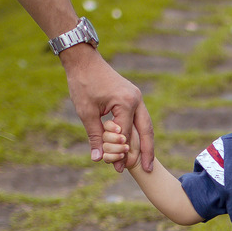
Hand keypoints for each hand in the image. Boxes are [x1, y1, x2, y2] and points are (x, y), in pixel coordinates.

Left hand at [59, 45, 154, 171]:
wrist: (84, 61)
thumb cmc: (83, 83)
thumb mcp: (86, 112)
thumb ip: (94, 135)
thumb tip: (98, 158)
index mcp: (125, 102)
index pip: (125, 134)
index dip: (121, 152)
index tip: (118, 167)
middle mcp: (136, 99)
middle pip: (146, 131)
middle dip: (147, 151)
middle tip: (148, 169)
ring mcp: (136, 97)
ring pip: (146, 125)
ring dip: (146, 143)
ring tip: (147, 161)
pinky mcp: (133, 97)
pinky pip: (139, 119)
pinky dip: (139, 132)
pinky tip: (138, 144)